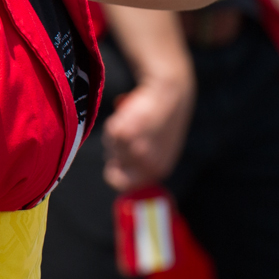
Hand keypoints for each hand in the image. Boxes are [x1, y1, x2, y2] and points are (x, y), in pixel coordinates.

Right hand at [102, 70, 195, 192]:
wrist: (169, 92)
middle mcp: (146, 165)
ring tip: (132, 121)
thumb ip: (147, 162)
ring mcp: (133, 151)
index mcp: (159, 169)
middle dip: (114, 154)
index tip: (116, 164)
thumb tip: (125, 169)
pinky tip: (128, 114)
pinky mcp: (123, 135)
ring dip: (116, 137)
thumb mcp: (162, 147)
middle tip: (126, 135)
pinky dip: (115, 123)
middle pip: (114, 169)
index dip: (118, 176)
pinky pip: (110, 133)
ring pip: (110, 149)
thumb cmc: (166, 117)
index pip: (127, 186)